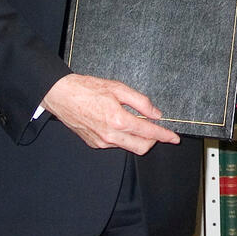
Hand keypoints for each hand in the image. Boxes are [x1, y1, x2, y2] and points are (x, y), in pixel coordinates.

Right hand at [42, 74, 180, 154]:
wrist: (62, 95)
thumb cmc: (88, 88)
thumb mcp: (118, 88)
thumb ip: (140, 102)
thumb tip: (156, 114)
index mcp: (118, 120)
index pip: (149, 133)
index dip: (164, 136)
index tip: (175, 138)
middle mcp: (111, 135)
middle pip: (141, 147)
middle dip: (153, 141)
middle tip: (155, 128)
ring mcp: (102, 142)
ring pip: (128, 147)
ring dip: (137, 138)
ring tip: (134, 121)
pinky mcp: (94, 143)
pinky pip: (115, 144)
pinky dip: (123, 137)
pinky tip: (118, 123)